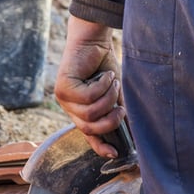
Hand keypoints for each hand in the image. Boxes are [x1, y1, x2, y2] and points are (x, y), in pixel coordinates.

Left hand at [54, 16, 124, 157]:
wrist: (94, 40)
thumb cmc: (105, 66)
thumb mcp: (114, 95)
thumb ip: (117, 112)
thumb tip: (131, 135)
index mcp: (81, 113)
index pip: (88, 136)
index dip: (100, 147)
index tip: (115, 153)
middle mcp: (70, 109)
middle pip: (90, 128)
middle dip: (110, 119)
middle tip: (121, 107)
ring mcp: (64, 99)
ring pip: (91, 113)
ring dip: (108, 98)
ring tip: (112, 82)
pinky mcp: (63, 87)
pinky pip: (88, 97)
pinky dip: (102, 86)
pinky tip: (105, 75)